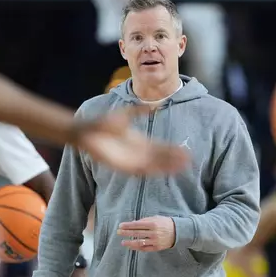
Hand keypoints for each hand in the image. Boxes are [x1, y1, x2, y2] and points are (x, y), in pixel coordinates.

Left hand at [74, 107, 188, 174]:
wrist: (86, 131)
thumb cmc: (102, 123)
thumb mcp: (125, 115)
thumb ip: (139, 111)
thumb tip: (153, 105)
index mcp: (138, 142)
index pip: (159, 148)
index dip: (172, 150)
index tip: (185, 151)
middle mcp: (137, 153)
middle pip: (160, 158)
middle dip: (174, 159)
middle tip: (189, 160)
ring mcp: (131, 160)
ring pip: (154, 165)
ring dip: (167, 166)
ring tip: (181, 166)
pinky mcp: (123, 166)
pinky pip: (142, 170)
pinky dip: (153, 170)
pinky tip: (163, 171)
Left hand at [118, 216, 175, 250]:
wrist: (178, 232)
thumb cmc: (165, 223)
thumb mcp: (156, 218)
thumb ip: (145, 220)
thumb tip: (133, 223)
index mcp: (153, 224)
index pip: (137, 225)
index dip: (128, 225)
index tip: (120, 226)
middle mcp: (153, 233)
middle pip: (137, 233)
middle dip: (126, 233)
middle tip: (118, 232)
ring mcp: (155, 241)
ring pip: (140, 242)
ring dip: (130, 242)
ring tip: (123, 242)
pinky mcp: (157, 248)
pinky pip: (145, 248)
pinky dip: (137, 248)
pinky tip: (131, 247)